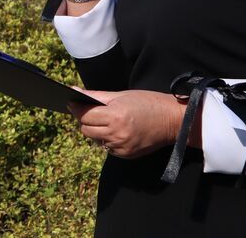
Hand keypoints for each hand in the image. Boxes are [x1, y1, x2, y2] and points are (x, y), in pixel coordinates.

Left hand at [69, 90, 186, 158]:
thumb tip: (74, 91)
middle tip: (92, 111)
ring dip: (96, 130)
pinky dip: (107, 139)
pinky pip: (107, 147)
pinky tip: (117, 130)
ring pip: (95, 139)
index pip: (84, 116)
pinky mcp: (126, 155)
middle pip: (86, 129)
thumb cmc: (148, 102)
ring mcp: (121, 147)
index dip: (76, 108)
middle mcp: (116, 134)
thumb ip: (96, 96)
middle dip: (85, 120)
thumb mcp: (121, 95)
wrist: (173, 120)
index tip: (72, 102)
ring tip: (108, 120)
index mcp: (115, 116)